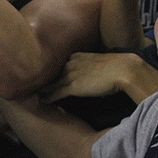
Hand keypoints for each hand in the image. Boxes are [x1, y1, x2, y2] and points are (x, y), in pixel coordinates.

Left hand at [41, 52, 157, 104]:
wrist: (123, 69)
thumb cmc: (119, 67)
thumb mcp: (103, 63)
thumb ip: (95, 67)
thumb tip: (97, 74)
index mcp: (78, 56)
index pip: (62, 64)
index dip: (54, 71)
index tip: (48, 74)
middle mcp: (71, 64)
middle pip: (54, 72)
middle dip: (45, 78)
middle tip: (34, 83)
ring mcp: (71, 74)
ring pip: (53, 83)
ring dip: (44, 89)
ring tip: (35, 93)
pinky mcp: (73, 86)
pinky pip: (57, 93)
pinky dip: (49, 97)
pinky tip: (43, 101)